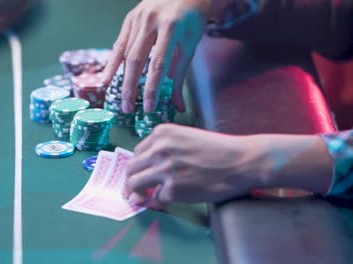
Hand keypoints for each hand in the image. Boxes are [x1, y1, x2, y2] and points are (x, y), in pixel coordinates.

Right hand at [102, 0, 211, 112]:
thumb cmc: (190, 21)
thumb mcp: (190, 46)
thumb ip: (180, 76)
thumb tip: (178, 106)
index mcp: (171, 28)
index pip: (158, 64)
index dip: (152, 88)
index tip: (149, 107)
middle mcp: (151, 21)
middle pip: (136, 60)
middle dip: (131, 87)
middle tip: (128, 109)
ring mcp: (137, 18)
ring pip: (125, 54)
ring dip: (122, 79)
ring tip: (121, 100)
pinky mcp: (129, 19)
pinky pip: (118, 45)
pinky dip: (112, 64)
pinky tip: (106, 80)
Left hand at [124, 124, 333, 207]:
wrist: (243, 160)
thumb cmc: (219, 149)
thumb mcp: (187, 138)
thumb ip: (165, 149)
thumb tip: (148, 172)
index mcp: (162, 133)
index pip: (137, 152)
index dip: (137, 167)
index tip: (139, 176)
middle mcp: (159, 148)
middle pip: (131, 169)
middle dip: (130, 183)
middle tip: (132, 193)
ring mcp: (165, 168)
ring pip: (135, 184)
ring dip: (137, 194)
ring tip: (142, 199)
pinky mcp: (173, 188)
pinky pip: (156, 199)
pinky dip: (160, 202)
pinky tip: (170, 200)